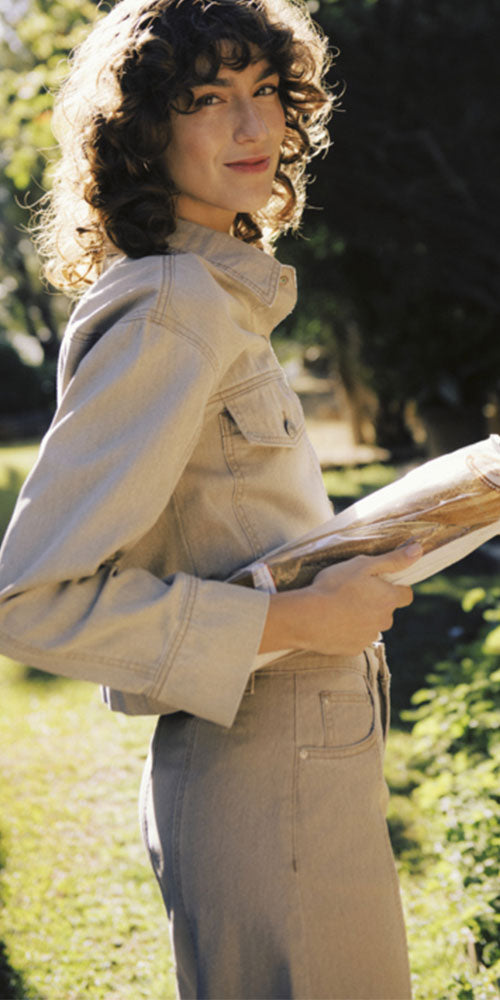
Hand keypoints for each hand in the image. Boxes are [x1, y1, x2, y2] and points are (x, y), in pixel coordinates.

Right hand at [259, 542, 421, 657]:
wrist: (308, 617)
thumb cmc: (334, 586)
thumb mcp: (363, 565)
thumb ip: (392, 559)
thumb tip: (418, 550)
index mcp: (388, 599)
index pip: (406, 595)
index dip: (396, 587)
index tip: (381, 583)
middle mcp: (384, 620)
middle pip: (387, 611)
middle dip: (376, 603)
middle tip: (354, 593)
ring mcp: (368, 636)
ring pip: (371, 625)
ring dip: (362, 618)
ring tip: (340, 608)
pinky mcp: (353, 649)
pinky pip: (356, 638)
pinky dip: (348, 631)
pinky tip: (333, 622)